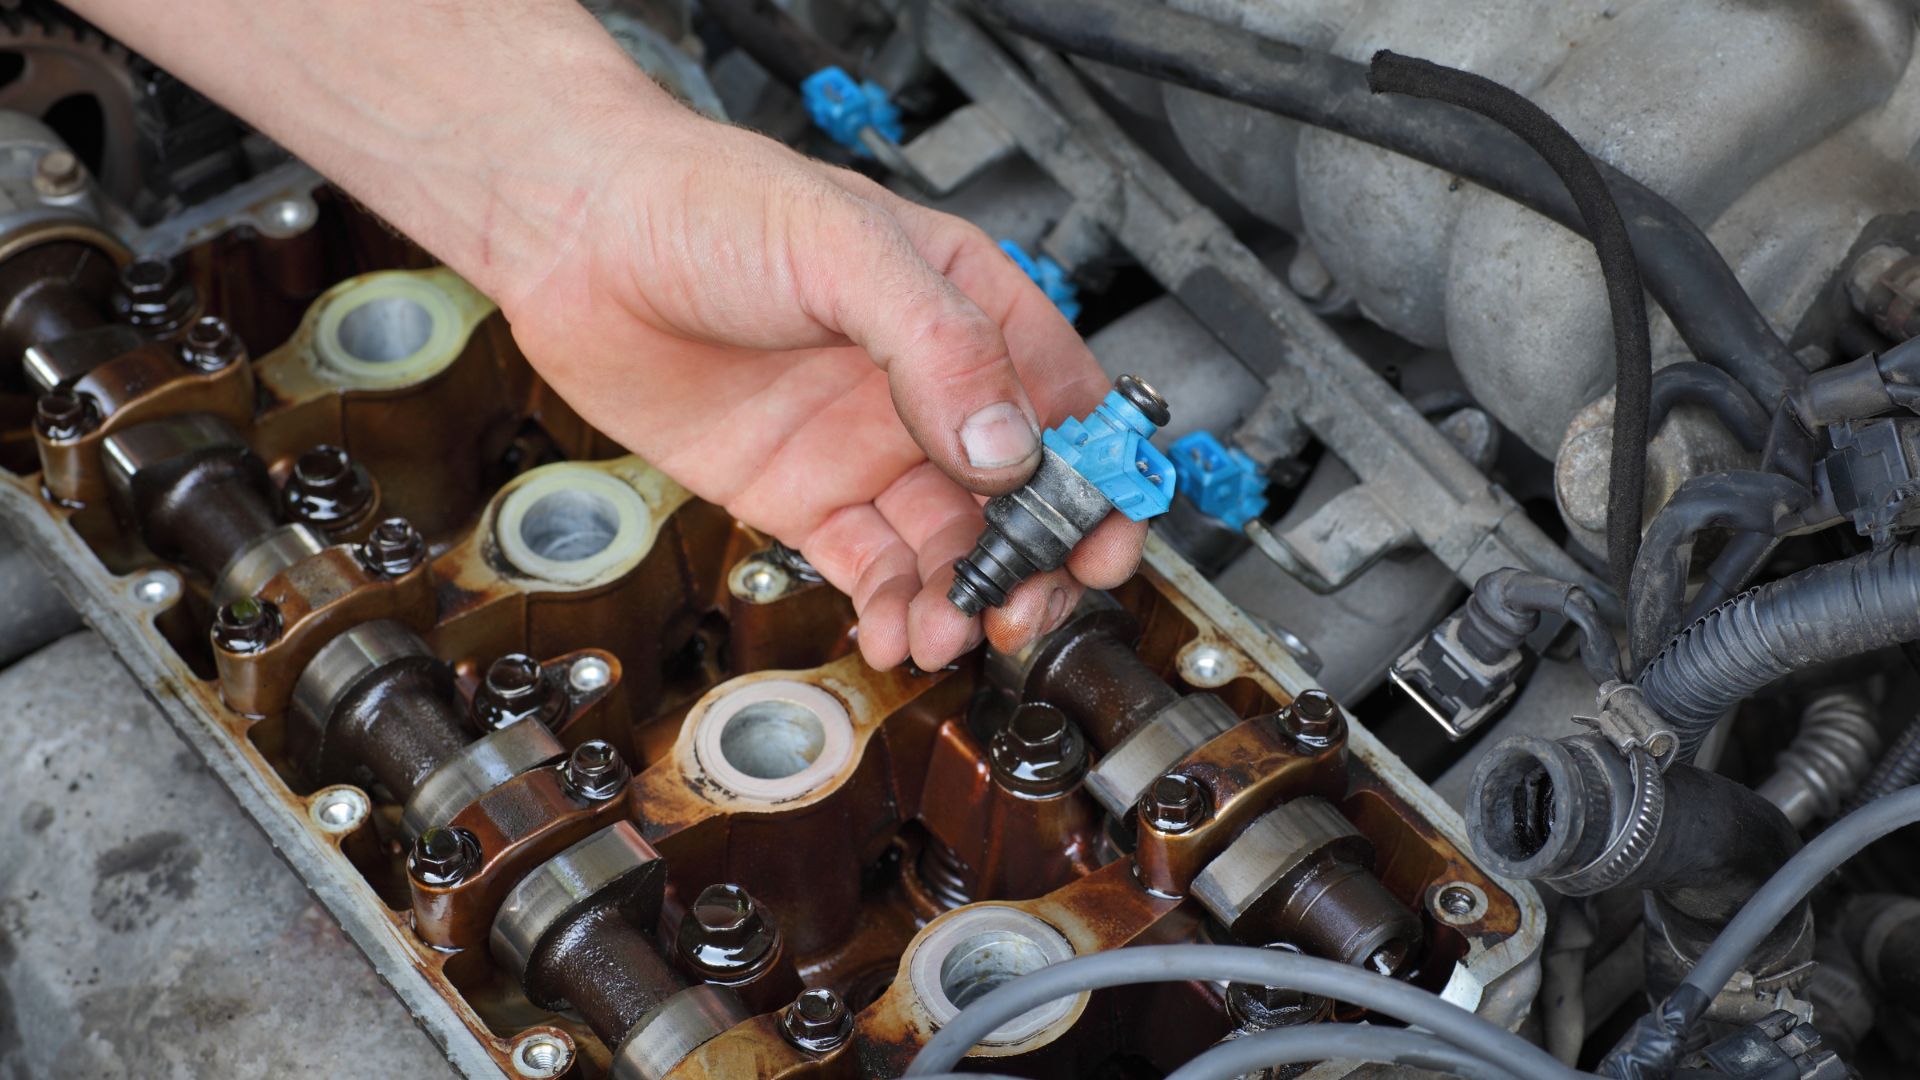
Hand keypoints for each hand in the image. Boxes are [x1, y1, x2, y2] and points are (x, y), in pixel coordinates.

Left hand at [495, 114, 1145, 669]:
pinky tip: (893, 632)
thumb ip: (939, 346)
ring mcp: (863, 446)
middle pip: (1018, 496)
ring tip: (947, 630)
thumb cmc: (706, 204)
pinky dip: (889, 607)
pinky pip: (866, 566)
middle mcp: (924, 387)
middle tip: (1023, 608)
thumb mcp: (844, 250)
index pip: (1066, 407)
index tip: (1105, 543)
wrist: (576, 238)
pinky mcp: (798, 496)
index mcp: (965, 309)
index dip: (1099, 481)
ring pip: (944, 544)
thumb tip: (1008, 449)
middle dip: (1033, 561)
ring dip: (959, 597)